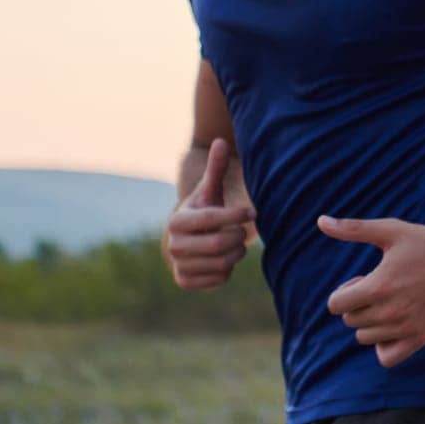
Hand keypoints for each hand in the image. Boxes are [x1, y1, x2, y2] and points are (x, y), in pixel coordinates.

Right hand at [165, 139, 254, 289]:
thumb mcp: (210, 189)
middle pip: (220, 243)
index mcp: (177, 220)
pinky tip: (225, 258)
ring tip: (236, 243)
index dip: (236, 216)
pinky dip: (228, 270)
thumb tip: (220, 141)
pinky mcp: (185, 282)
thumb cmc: (205, 209)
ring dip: (237, 253)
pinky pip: (218, 280)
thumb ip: (215, 168)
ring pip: (222, 264)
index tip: (252, 212)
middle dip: (239, 236)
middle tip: (242, 231)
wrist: (191, 238)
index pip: (212, 219)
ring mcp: (178, 265)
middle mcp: (173, 245)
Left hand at [319, 215, 424, 367]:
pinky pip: (387, 357)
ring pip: (365, 338)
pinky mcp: (420, 338)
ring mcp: (405, 327)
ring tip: (389, 304)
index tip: (361, 280)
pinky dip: (383, 346)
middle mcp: (389, 311)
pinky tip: (393, 327)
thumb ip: (353, 228)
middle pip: (350, 320)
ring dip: (370, 322)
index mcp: (378, 286)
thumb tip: (320, 221)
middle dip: (357, 304)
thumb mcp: (391, 230)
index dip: (344, 291)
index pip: (336, 304)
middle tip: (379, 288)